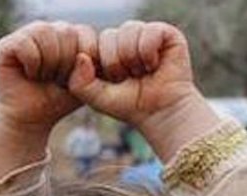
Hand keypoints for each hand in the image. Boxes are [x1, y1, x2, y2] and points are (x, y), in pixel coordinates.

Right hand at [0, 21, 97, 135]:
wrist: (30, 120)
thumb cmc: (57, 100)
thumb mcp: (83, 84)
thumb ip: (90, 68)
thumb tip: (82, 57)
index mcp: (68, 34)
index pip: (85, 32)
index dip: (84, 59)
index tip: (74, 79)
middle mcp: (47, 30)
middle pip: (66, 31)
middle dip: (65, 63)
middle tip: (55, 79)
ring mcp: (25, 35)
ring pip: (45, 32)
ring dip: (48, 63)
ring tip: (43, 76)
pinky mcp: (5, 46)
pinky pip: (25, 44)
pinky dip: (31, 64)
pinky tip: (29, 74)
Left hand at [68, 21, 221, 160]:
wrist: (161, 113)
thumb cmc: (130, 105)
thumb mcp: (97, 98)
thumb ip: (80, 83)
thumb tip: (81, 56)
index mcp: (108, 49)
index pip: (94, 42)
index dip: (103, 65)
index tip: (115, 82)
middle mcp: (126, 38)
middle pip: (109, 36)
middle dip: (117, 63)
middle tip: (131, 77)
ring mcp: (145, 33)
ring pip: (128, 31)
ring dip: (133, 59)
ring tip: (143, 71)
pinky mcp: (166, 33)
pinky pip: (149, 32)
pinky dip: (149, 53)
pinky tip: (155, 65)